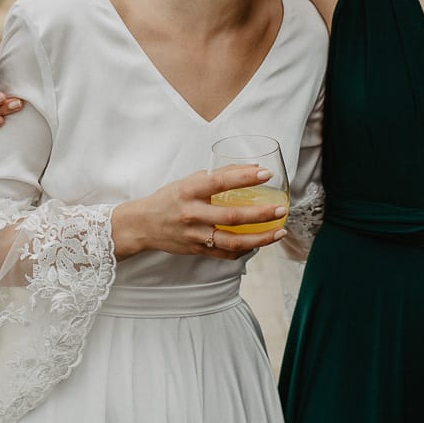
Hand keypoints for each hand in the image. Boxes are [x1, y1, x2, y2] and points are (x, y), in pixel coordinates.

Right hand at [111, 167, 289, 260]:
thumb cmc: (169, 199)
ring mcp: (195, 235)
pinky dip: (245, 249)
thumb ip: (218, 175)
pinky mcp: (197, 250)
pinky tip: (260, 243)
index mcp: (189, 191)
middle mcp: (192, 214)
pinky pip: (226, 253)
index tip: (265, 174)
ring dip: (260, 238)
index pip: (220, 182)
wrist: (143, 225)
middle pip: (231, 217)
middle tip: (281, 209)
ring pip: (232, 241)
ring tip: (279, 231)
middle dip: (260, 214)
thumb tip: (252, 169)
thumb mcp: (189, 181)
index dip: (244, 178)